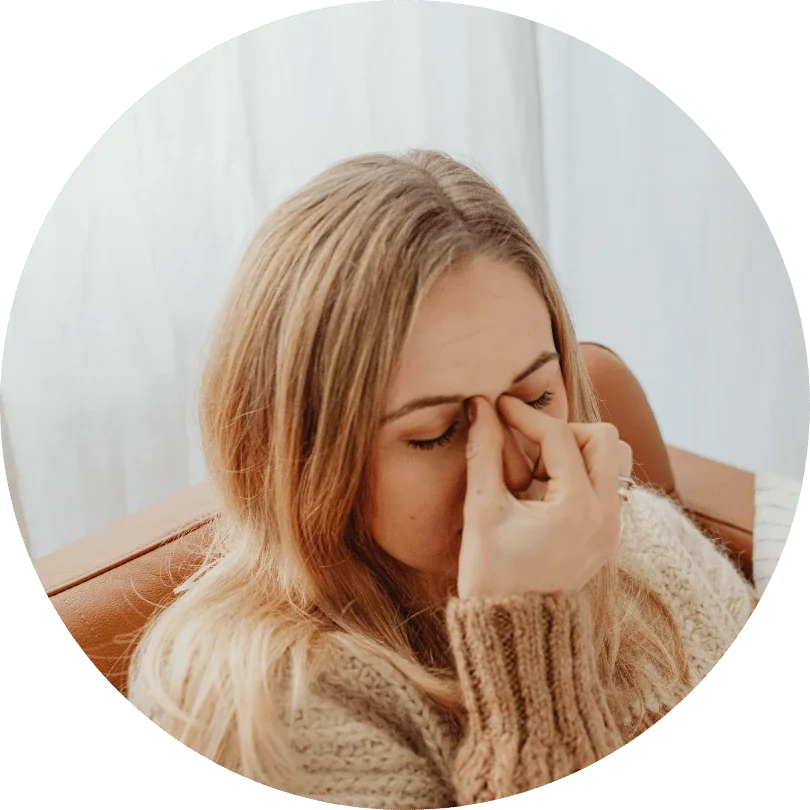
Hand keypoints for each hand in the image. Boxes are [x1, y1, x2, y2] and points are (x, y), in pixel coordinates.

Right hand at [457, 395, 632, 599]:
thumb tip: (479, 407)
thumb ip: (483, 452)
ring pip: (616, 460)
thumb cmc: (492, 574)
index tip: (497, 408)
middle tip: (527, 449)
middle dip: (563, 431)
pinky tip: (548, 489)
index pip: (559, 437)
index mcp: (577, 508)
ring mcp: (612, 528)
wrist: (513, 631)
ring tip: (542, 470)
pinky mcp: (608, 536)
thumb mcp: (482, 511)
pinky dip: (584, 473)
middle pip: (605, 438)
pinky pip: (610, 485)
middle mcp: (606, 516)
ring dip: (580, 451)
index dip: (524, 415)